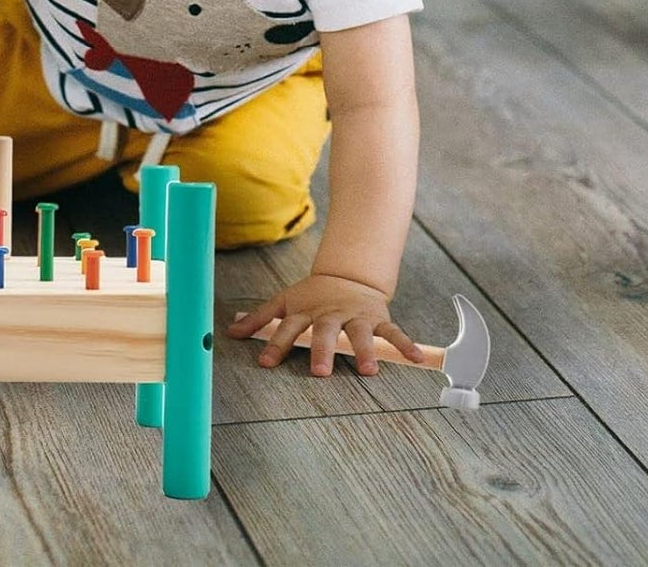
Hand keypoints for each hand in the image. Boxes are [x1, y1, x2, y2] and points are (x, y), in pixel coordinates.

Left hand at [224, 273, 424, 375]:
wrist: (347, 274)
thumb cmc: (312, 295)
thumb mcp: (285, 302)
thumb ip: (261, 319)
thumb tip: (230, 331)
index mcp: (305, 312)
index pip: (287, 329)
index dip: (274, 345)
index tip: (264, 362)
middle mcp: (329, 315)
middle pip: (324, 332)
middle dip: (321, 350)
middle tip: (319, 372)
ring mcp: (354, 316)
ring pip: (359, 334)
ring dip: (364, 351)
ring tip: (369, 370)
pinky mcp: (376, 317)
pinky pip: (393, 332)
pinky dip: (405, 344)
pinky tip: (417, 359)